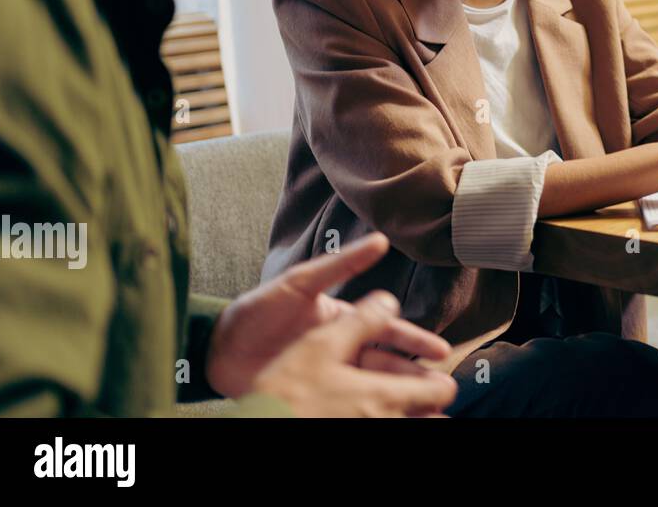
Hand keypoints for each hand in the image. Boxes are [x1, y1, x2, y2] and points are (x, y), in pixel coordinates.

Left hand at [207, 232, 456, 416]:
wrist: (216, 347)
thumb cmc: (255, 310)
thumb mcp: (300, 283)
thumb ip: (340, 265)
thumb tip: (379, 241)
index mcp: (342, 320)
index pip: (387, 330)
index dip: (414, 340)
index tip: (439, 350)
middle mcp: (340, 349)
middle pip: (387, 364)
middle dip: (415, 373)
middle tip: (442, 387)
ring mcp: (327, 375)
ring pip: (373, 387)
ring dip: (399, 396)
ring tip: (425, 408)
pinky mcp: (313, 396)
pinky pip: (349, 404)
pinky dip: (371, 410)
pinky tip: (388, 417)